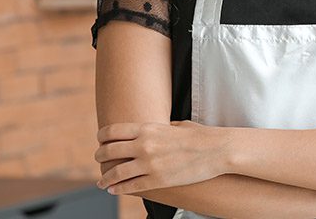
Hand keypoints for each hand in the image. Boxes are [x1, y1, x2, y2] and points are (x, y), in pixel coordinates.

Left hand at [95, 121, 229, 193]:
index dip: (102, 137)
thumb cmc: (200, 136)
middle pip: (109, 150)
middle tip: (98, 161)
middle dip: (100, 156)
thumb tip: (156, 130)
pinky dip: (119, 189)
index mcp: (147, 128)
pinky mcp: (158, 180)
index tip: (101, 142)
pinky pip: (131, 186)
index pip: (112, 131)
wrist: (216, 150)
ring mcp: (149, 163)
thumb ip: (162, 128)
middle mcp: (144, 144)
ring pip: (116, 172)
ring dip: (105, 178)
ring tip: (101, 182)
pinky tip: (113, 190)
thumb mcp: (177, 126)